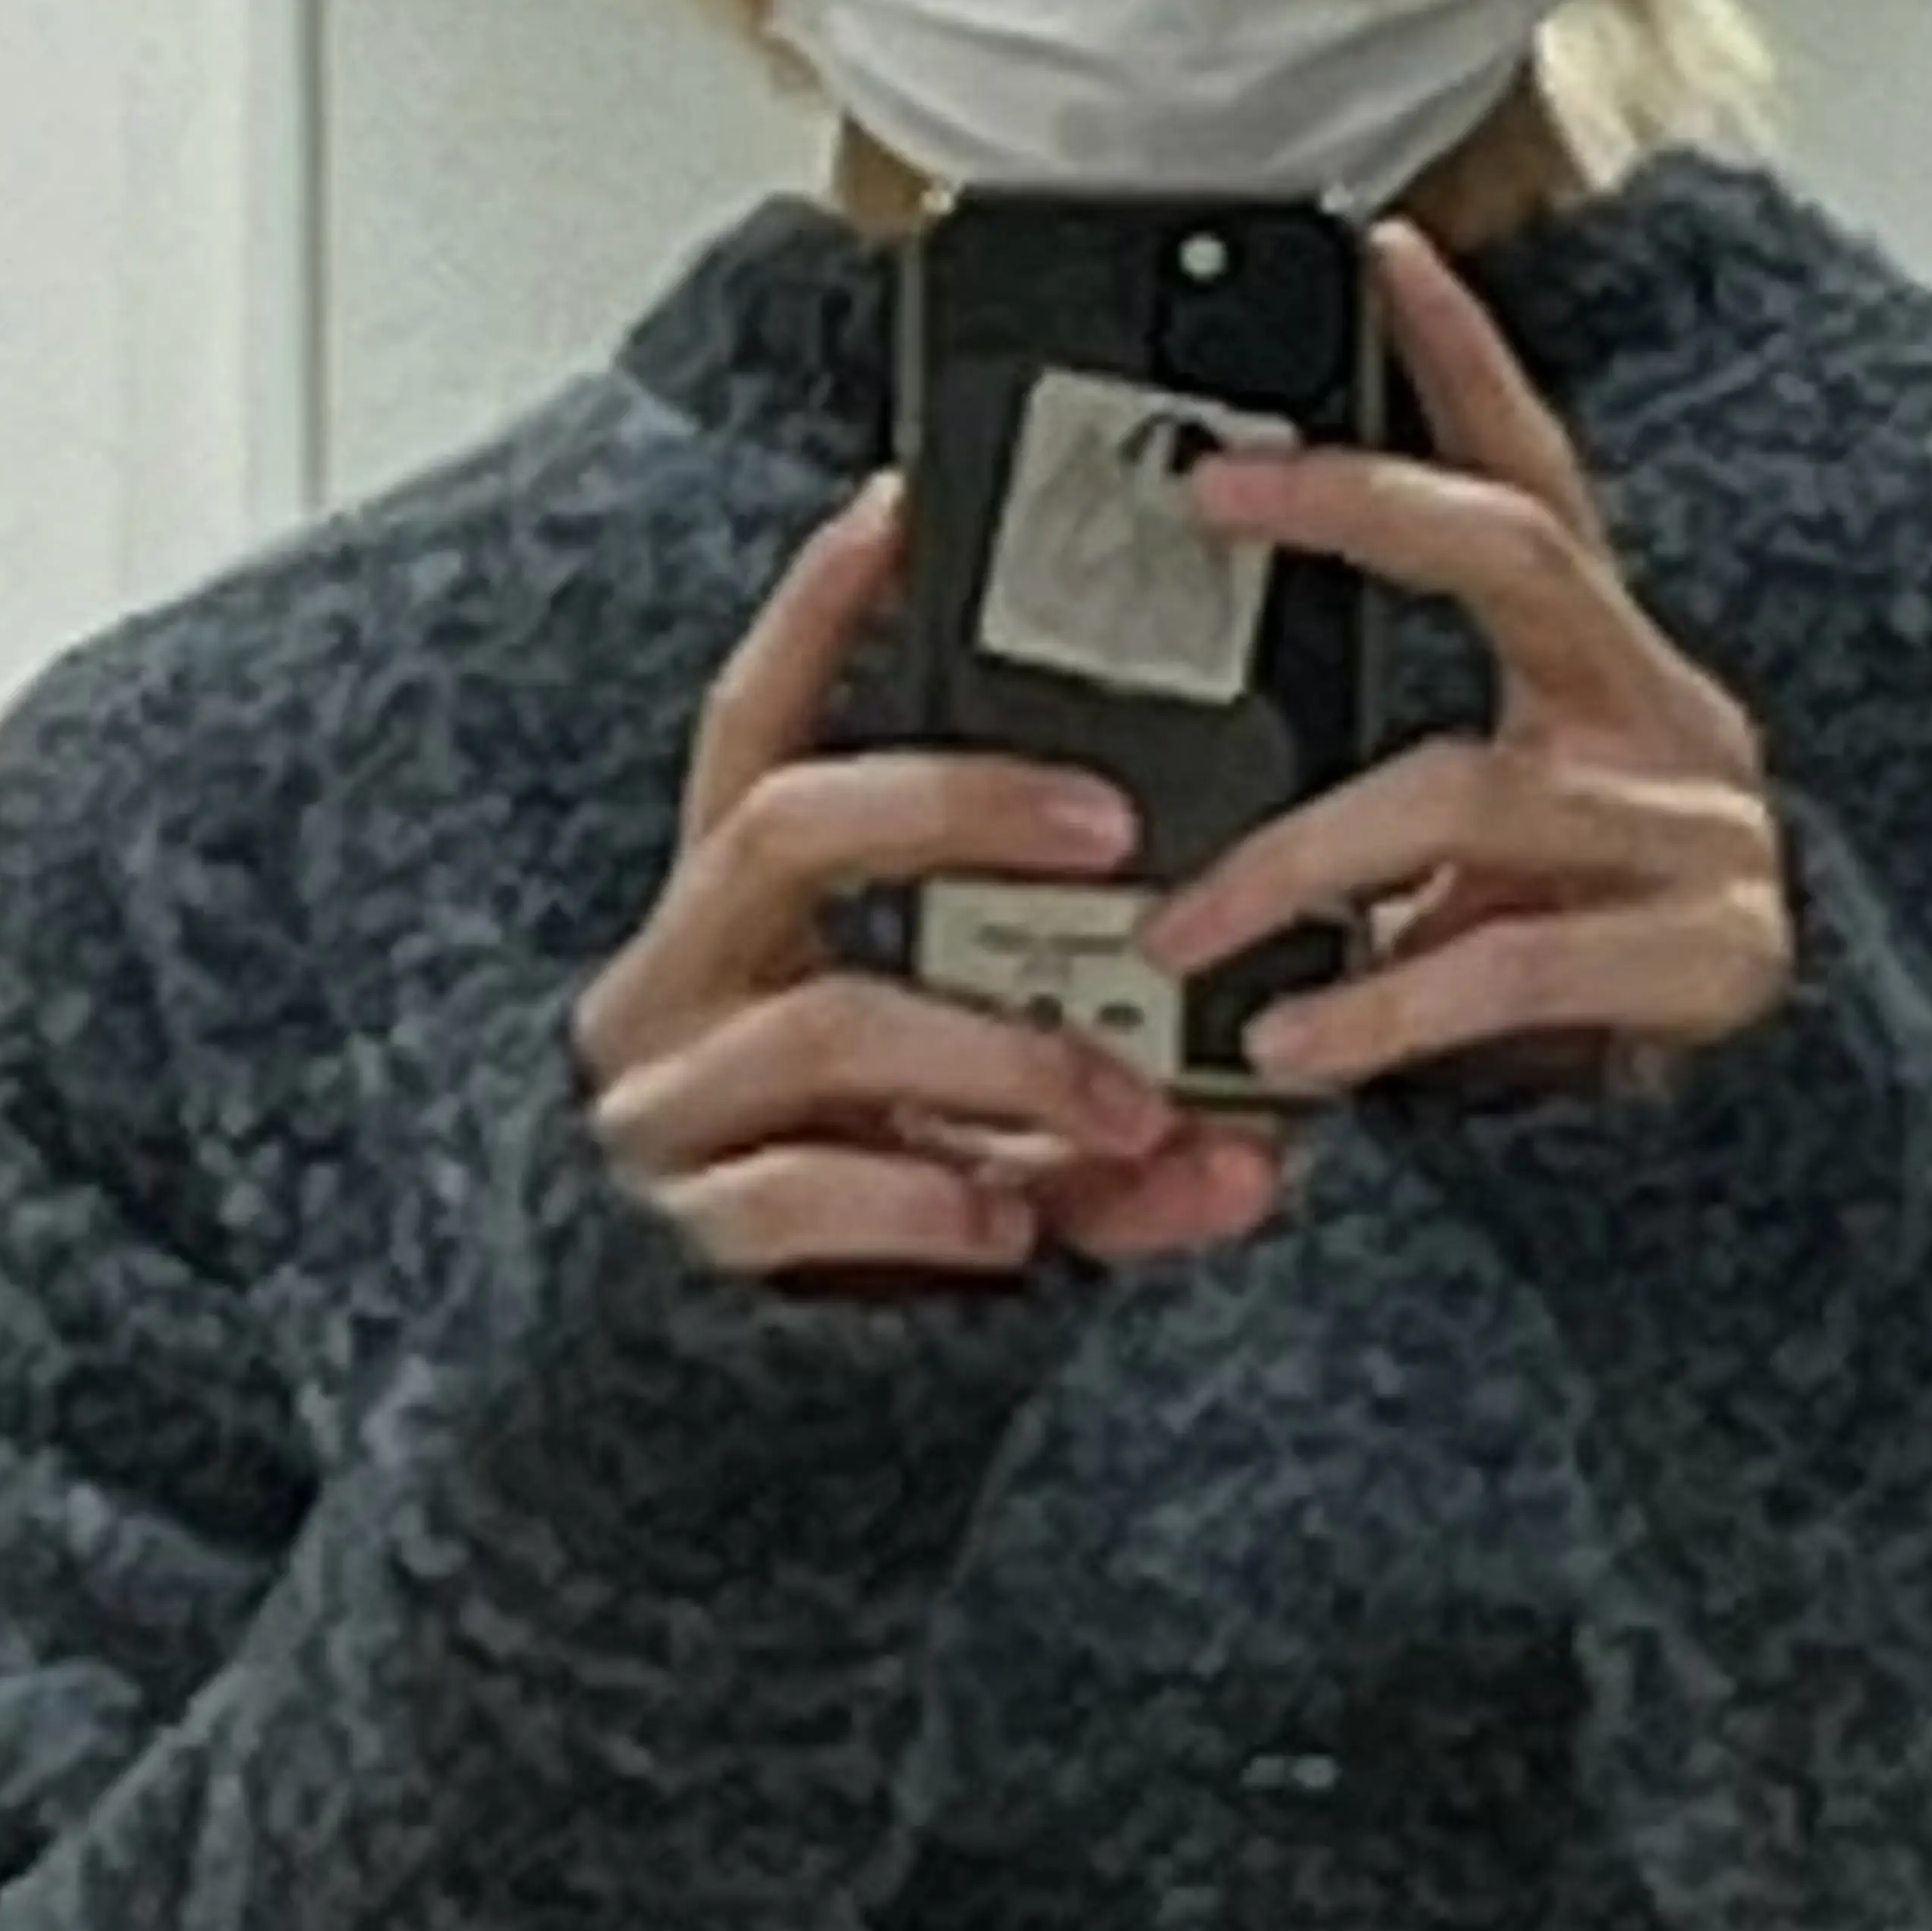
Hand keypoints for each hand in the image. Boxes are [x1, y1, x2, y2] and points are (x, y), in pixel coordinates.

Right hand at [575, 477, 1285, 1283]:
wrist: (688, 1431)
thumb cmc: (855, 1225)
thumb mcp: (980, 1138)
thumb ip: (1104, 1117)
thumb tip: (1266, 1148)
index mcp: (732, 923)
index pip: (752, 724)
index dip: (815, 611)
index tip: (905, 499)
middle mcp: (675, 988)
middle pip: (790, 824)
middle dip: (962, 803)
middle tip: (1122, 827)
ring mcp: (664, 1112)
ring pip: (833, 1020)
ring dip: (1006, 1053)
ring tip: (1134, 1106)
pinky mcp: (676, 1238)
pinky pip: (802, 1191)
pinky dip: (929, 1194)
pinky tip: (1016, 1220)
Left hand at [1140, 219, 1795, 1097]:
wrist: (1782, 1138)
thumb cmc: (1592, 971)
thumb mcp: (1486, 849)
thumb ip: (1385, 786)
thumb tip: (1184, 764)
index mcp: (1601, 669)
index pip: (1537, 478)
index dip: (1469, 358)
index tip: (1387, 250)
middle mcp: (1663, 715)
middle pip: (1519, 555)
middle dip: (1364, 501)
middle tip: (1221, 485)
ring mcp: (1697, 828)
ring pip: (1468, 786)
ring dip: (1301, 859)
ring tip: (1186, 932)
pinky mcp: (1713, 954)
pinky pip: (1514, 956)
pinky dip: (1386, 1002)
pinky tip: (1301, 1037)